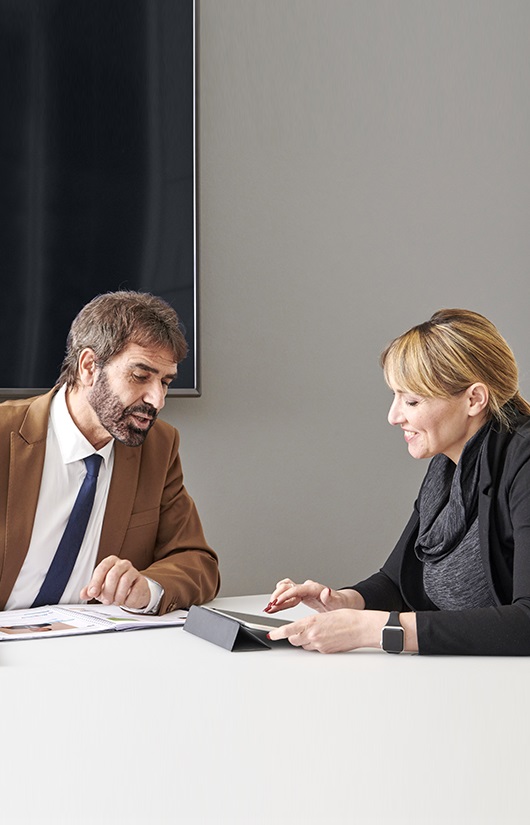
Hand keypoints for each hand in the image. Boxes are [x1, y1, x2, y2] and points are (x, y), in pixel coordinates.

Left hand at [79, 555, 150, 609]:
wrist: (134, 591)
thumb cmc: (116, 586)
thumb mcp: (101, 587)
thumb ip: (91, 590)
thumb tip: (83, 594)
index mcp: (111, 562)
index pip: (102, 568)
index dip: (96, 581)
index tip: (93, 592)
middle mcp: (123, 564)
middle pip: (113, 574)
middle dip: (108, 590)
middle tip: (106, 600)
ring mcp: (134, 571)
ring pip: (125, 581)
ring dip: (118, 595)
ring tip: (115, 601)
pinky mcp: (142, 581)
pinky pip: (135, 590)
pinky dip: (128, 599)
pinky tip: (125, 601)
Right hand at [264, 578, 362, 613]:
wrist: (343, 603)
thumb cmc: (341, 603)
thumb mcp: (338, 603)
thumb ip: (331, 598)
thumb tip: (326, 591)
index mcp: (314, 589)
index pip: (297, 588)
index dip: (286, 594)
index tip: (277, 601)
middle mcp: (307, 588)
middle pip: (288, 586)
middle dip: (278, 595)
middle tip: (270, 606)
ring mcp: (303, 591)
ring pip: (285, 590)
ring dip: (276, 598)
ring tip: (269, 608)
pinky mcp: (301, 596)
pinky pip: (287, 596)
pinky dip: (280, 601)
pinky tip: (274, 608)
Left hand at [267, 608, 383, 652]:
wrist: (361, 628)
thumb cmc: (348, 618)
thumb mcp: (326, 614)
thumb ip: (312, 622)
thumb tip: (304, 627)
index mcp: (311, 622)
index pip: (288, 630)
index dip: (277, 633)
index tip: (271, 634)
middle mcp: (313, 635)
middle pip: (293, 639)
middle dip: (293, 636)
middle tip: (296, 631)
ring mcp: (319, 645)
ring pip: (304, 645)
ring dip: (304, 640)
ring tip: (315, 633)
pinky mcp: (326, 652)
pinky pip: (314, 650)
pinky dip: (315, 644)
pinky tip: (324, 638)